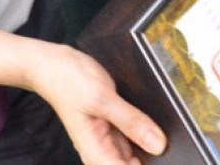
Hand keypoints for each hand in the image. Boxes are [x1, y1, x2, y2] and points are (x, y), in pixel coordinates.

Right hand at [22, 39, 165, 163]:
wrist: (53, 65)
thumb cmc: (69, 82)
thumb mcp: (102, 99)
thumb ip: (130, 122)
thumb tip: (159, 145)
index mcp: (97, 153)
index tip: (166, 154)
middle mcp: (102, 151)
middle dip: (152, 156)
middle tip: (166, 139)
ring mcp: (108, 139)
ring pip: (137, 153)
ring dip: (151, 145)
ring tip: (161, 128)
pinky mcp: (113, 127)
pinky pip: (133, 136)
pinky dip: (145, 131)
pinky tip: (155, 121)